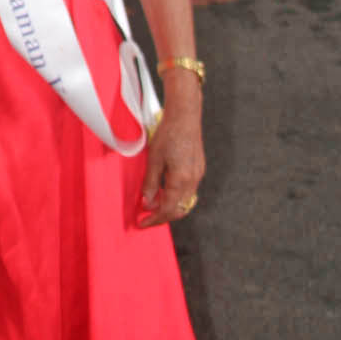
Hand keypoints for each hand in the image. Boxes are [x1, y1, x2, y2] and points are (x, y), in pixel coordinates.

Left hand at [138, 91, 204, 226]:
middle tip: (147, 218)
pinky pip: (188, 190)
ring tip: (153, 205)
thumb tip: (147, 203)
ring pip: (185, 201)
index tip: (142, 223)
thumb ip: (151, 183)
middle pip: (179, 209)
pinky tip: (164, 191)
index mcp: (181, 180)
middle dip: (163, 217)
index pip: (168, 210)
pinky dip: (176, 196)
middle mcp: (193, 181)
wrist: (185, 117)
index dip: (154, 219)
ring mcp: (198, 175)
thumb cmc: (168, 134)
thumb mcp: (154, 159)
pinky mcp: (198, 169)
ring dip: (170, 207)